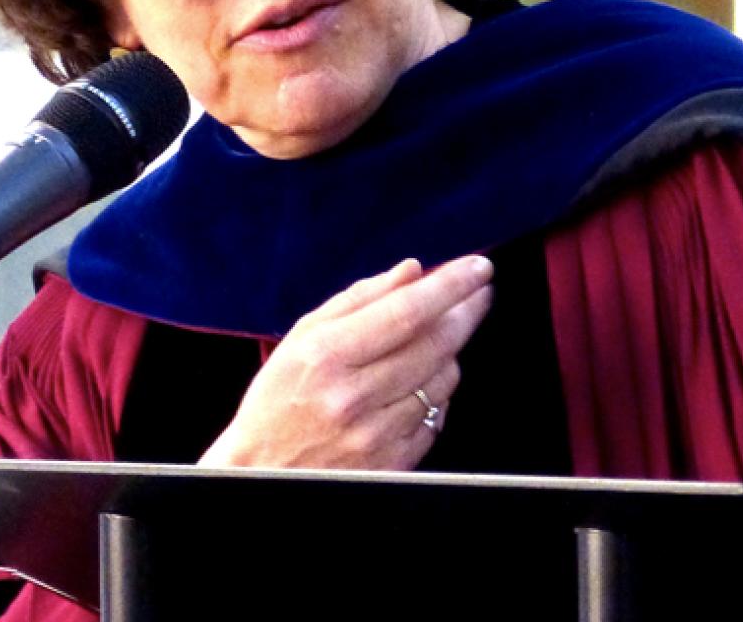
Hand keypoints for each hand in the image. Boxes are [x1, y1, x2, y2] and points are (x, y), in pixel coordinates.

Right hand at [198, 255, 493, 469]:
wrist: (263, 474)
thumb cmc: (278, 401)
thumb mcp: (301, 338)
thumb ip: (358, 299)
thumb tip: (412, 272)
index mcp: (328, 356)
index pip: (407, 312)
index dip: (451, 287)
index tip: (478, 268)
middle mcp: (355, 397)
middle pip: (436, 344)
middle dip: (467, 311)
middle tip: (479, 291)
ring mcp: (378, 434)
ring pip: (444, 379)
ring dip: (449, 353)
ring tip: (431, 343)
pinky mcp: (395, 463)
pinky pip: (437, 416)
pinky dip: (436, 394)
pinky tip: (417, 385)